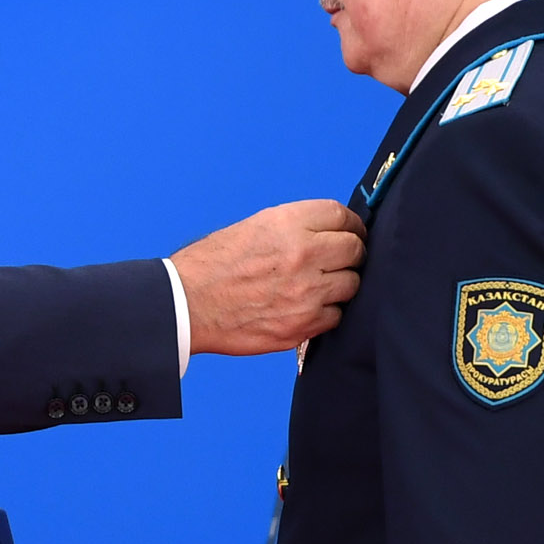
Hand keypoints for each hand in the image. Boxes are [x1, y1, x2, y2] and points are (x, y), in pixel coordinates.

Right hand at [170, 200, 365, 355]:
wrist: (187, 304)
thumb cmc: (212, 265)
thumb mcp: (255, 227)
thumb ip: (297, 227)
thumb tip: (330, 233)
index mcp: (289, 224)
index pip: (344, 217)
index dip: (351, 226)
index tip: (351, 233)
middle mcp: (303, 254)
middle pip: (356, 250)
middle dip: (351, 255)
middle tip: (339, 261)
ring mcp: (306, 293)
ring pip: (351, 285)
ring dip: (340, 285)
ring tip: (318, 287)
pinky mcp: (302, 325)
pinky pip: (335, 317)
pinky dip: (326, 313)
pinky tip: (305, 308)